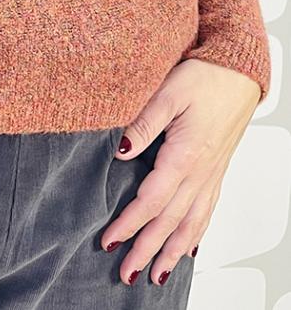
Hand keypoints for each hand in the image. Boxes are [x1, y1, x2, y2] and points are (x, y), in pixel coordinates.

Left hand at [100, 58, 261, 286]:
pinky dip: (196, 234)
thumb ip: (143, 123)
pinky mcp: (217, 169)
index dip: (128, 224)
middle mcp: (200, 173)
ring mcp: (211, 174)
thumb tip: (120, 151)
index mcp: (184, 157)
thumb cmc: (204, 77)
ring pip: (190, 223)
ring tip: (156, 275)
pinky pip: (207, 211)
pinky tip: (190, 248)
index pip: (150, 201)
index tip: (108, 242)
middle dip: (147, 250)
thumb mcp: (168, 92)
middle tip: (126, 275)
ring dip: (171, 252)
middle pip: (169, 222)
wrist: (238, 71)